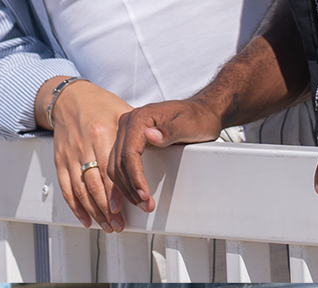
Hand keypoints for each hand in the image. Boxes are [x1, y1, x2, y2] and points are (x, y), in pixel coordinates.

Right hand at [50, 81, 133, 232]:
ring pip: (81, 190)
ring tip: (109, 225)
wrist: (70, 98)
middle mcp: (84, 144)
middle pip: (96, 184)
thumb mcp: (123, 110)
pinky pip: (66, 188)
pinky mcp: (60, 160)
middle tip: (121, 224)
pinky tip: (86, 218)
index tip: (135, 203)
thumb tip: (158, 139)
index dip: (123, 188)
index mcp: (102, 132)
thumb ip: (139, 128)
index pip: (113, 168)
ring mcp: (70, 154)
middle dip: (110, 208)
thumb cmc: (100, 104)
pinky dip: (76, 206)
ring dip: (95, 212)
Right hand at [108, 97, 224, 212]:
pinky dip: (125, 181)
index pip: (129, 152)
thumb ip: (170, 130)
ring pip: (116, 166)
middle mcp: (129, 123)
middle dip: (131, 187)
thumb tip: (150, 135)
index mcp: (140, 117)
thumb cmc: (197, 117)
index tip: (144, 193)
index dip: (135, 176)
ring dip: (126, 188)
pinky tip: (132, 194)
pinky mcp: (129, 141)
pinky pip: (119, 164)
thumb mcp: (188, 124)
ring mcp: (127, 132)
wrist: (202, 112)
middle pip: (119, 162)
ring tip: (142, 203)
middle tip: (145, 204)